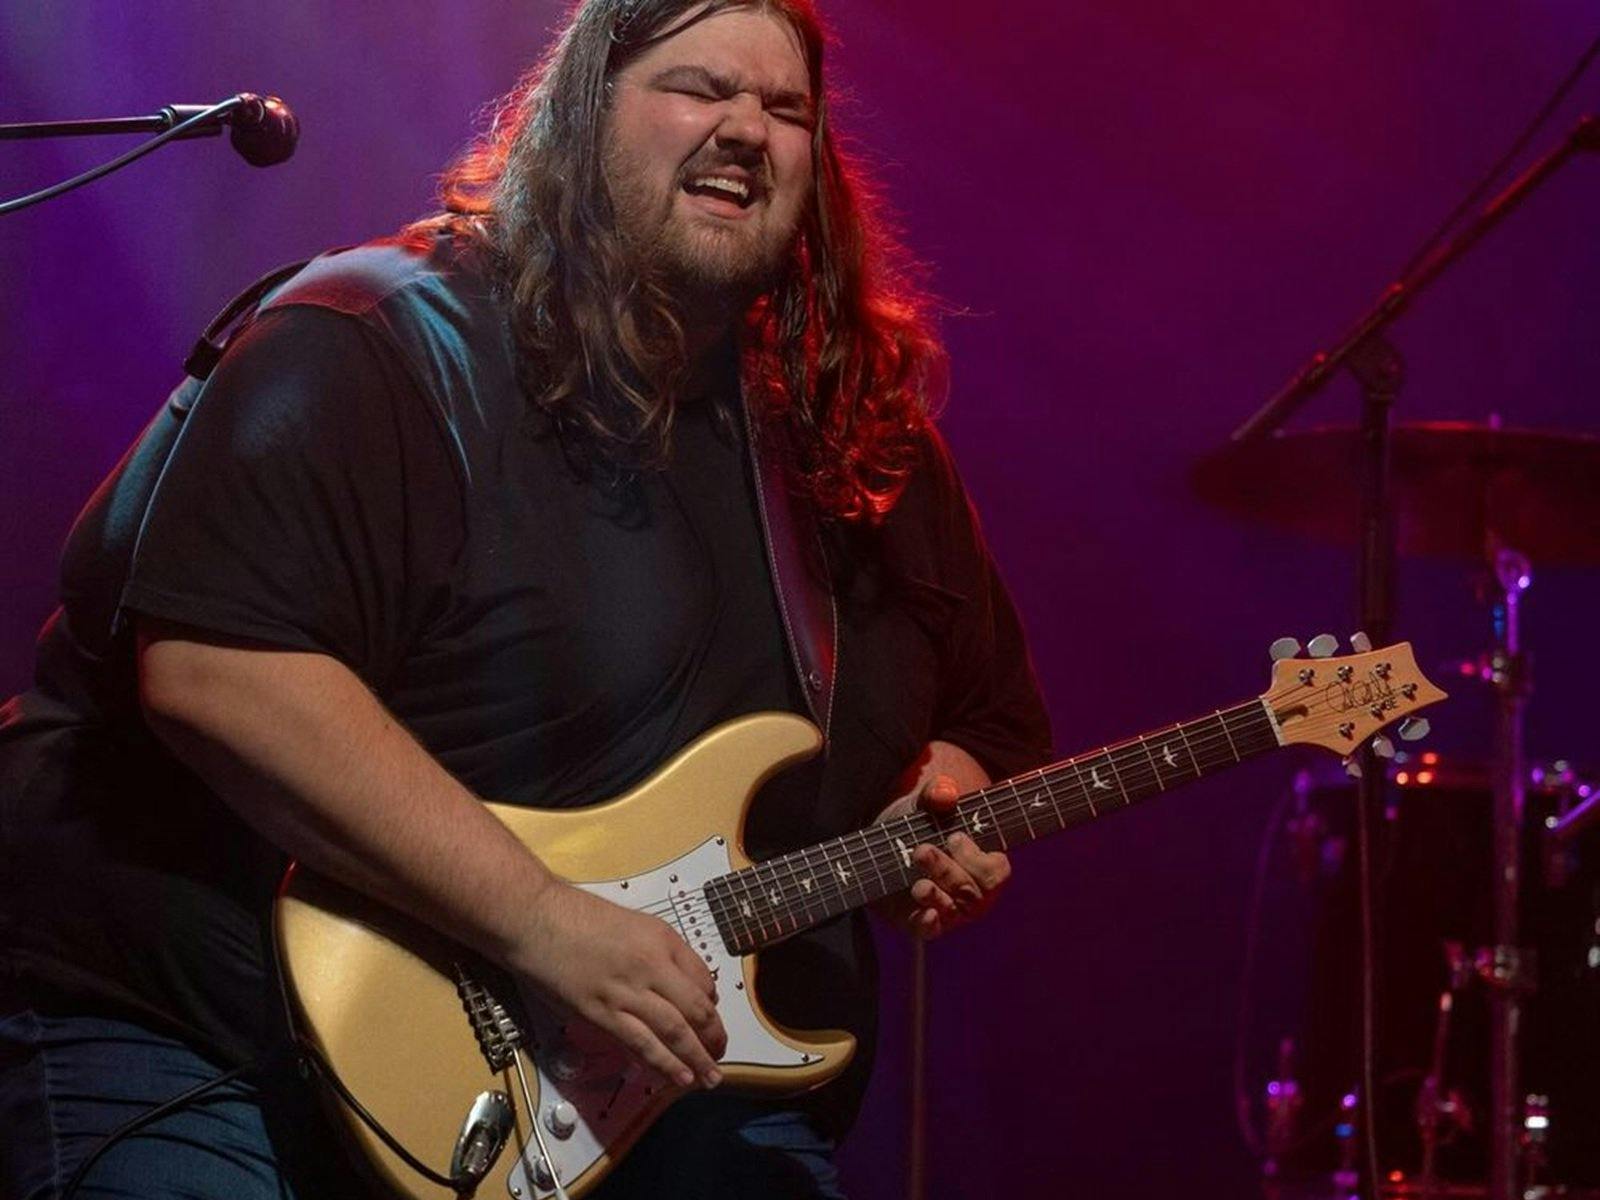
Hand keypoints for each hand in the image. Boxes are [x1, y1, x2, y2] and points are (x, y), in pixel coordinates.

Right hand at [512, 881, 726, 1088]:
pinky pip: (641, 1043)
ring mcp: (627, 990)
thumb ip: (655, 952)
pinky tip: (678, 1076)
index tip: (710, 1019)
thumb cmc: (576, 916)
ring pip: (674, 1031)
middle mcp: (652, 964)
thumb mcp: (631, 923)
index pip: (703, 978)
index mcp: (662, 939)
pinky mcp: (601, 1012)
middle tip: (719, 1054)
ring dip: (696, 1058)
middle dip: (713, 1037)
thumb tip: (673, 983)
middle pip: (696, 1008)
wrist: (536, 918)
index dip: (711, 1005)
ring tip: (708, 1076)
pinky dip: (663, 1063)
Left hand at [876, 772, 1011, 939]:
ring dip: (935, 894)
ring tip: (917, 882)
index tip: (954, 837)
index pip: (996, 871)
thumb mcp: (925, 805)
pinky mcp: (920, 921)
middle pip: (973, 892)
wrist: (880, 846)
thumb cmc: (918, 824)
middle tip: (921, 850)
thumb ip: (937, 794)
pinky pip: (931, 931)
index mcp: (982, 864)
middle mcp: (970, 892)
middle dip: (948, 870)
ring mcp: (947, 910)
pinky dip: (929, 923)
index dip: (976, 857)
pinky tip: (925, 912)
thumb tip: (946, 793)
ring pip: (952, 910)